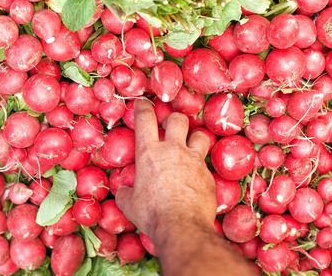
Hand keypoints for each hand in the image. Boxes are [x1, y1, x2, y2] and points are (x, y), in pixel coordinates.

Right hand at [115, 100, 216, 237]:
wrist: (182, 227)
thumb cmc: (151, 213)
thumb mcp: (129, 203)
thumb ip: (125, 192)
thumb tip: (123, 190)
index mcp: (149, 153)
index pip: (145, 119)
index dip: (143, 107)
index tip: (143, 104)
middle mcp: (173, 150)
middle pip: (178, 119)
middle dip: (173, 119)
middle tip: (170, 128)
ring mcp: (194, 160)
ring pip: (200, 134)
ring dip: (194, 136)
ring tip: (190, 145)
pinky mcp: (208, 173)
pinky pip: (206, 162)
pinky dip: (200, 165)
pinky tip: (195, 176)